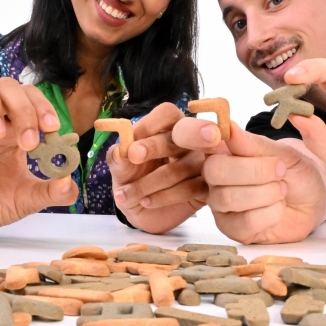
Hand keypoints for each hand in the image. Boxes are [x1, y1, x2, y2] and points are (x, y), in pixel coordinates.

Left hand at [108, 102, 207, 232]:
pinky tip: (146, 202)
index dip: (150, 125)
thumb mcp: (120, 168)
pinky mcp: (206, 188)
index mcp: (168, 128)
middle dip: (154, 146)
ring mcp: (202, 164)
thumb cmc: (133, 180)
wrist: (141, 211)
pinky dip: (163, 197)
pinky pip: (189, 189)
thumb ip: (119, 156)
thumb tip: (122, 149)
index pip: (168, 114)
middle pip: (183, 133)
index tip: (131, 145)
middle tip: (133, 156)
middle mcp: (190, 141)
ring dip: (149, 182)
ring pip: (181, 167)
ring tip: (126, 194)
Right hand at [172, 117, 325, 243]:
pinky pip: (244, 222)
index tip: (237, 142)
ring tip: (281, 189)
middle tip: (279, 169)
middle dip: (253, 170)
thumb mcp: (283, 152)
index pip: (205, 143)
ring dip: (266, 193)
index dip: (218, 141)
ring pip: (229, 198)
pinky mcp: (232, 229)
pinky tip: (278, 208)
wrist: (313, 200)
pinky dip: (270, 213)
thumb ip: (255, 144)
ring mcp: (220, 205)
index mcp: (222, 152)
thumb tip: (229, 128)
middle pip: (214, 171)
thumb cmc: (294, 172)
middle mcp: (214, 178)